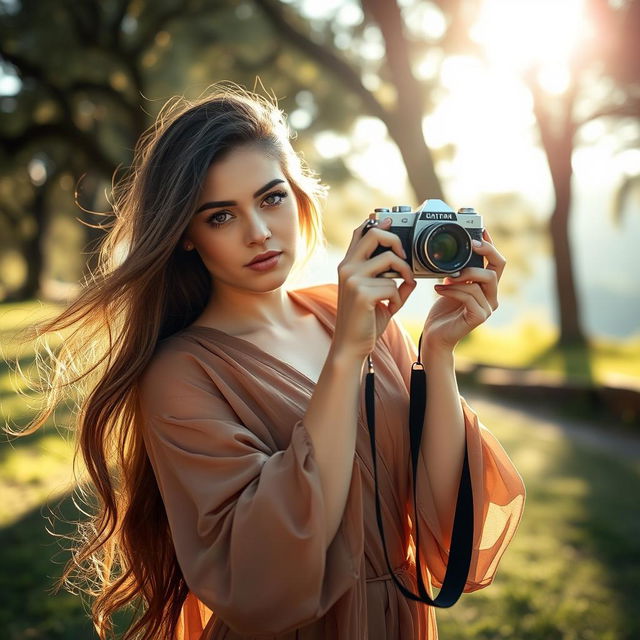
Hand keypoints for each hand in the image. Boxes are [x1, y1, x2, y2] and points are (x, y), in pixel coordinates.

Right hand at [334, 217, 416, 358]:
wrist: (351, 345)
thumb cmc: (365, 321)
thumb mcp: (375, 294)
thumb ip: (388, 279)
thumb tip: (410, 270)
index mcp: (348, 265)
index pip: (360, 233)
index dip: (377, 223)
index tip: (392, 221)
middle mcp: (347, 268)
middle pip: (375, 235)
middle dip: (396, 241)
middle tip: (405, 257)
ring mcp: (352, 279)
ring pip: (390, 261)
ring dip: (404, 276)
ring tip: (400, 292)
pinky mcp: (361, 293)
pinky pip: (393, 286)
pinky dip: (398, 298)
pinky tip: (390, 308)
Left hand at [422, 228, 505, 353]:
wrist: (435, 336)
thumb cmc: (442, 312)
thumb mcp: (450, 286)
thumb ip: (458, 273)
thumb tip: (456, 253)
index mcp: (487, 288)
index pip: (496, 263)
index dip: (490, 246)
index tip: (481, 231)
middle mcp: (492, 297)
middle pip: (497, 268)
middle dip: (484, 252)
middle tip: (470, 245)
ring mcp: (487, 308)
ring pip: (482, 281)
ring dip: (461, 276)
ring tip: (444, 278)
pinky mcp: (479, 317)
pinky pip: (469, 295)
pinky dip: (452, 290)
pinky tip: (438, 290)